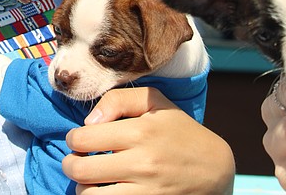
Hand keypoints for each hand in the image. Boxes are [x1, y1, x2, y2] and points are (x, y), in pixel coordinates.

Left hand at [63, 87, 234, 194]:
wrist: (214, 169)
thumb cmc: (180, 131)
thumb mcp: (155, 102)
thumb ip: (118, 100)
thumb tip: (89, 121)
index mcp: (140, 132)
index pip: (82, 139)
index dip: (73, 139)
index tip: (78, 139)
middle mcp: (142, 163)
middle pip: (81, 170)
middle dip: (71, 164)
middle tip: (76, 160)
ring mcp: (146, 191)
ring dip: (83, 187)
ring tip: (90, 179)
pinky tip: (104, 190)